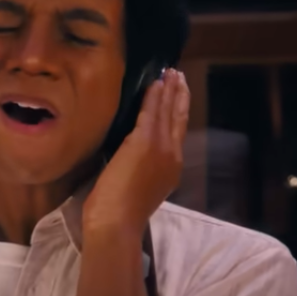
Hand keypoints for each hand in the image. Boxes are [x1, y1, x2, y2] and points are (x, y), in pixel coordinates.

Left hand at [83, 69, 189, 241]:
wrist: (117, 223)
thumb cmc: (118, 214)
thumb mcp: (137, 188)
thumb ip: (141, 170)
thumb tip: (132, 158)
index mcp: (170, 170)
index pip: (176, 135)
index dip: (178, 114)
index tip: (178, 97)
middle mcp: (172, 157)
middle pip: (178, 119)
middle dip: (179, 96)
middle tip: (179, 76)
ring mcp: (161, 149)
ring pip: (168, 112)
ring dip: (169, 90)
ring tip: (172, 72)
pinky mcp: (144, 143)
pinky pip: (151, 113)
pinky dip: (154, 97)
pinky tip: (155, 84)